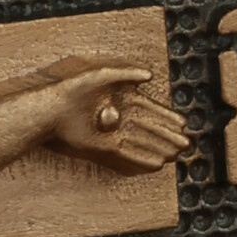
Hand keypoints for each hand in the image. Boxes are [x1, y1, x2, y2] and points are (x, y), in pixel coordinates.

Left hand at [44, 64, 189, 175]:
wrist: (51, 109)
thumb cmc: (73, 89)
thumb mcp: (102, 74)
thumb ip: (126, 72)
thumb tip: (150, 75)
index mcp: (119, 98)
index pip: (149, 109)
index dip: (166, 115)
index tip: (182, 122)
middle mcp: (117, 117)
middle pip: (148, 127)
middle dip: (167, 135)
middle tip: (186, 143)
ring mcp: (111, 133)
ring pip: (140, 142)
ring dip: (158, 148)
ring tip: (177, 155)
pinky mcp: (101, 147)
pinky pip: (127, 154)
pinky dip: (142, 159)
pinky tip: (157, 163)